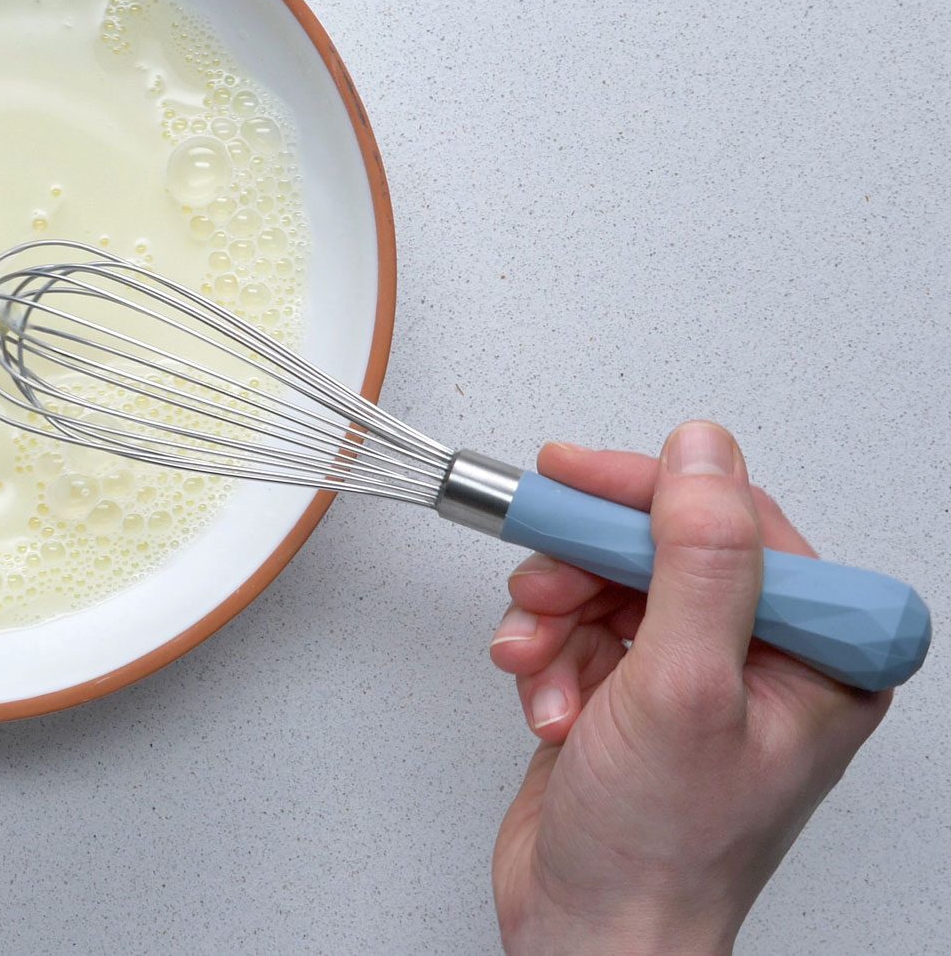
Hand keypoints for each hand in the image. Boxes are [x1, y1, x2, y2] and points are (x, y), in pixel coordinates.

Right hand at [487, 421, 890, 952]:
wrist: (592, 933)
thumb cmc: (662, 851)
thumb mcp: (684, 689)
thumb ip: (700, 561)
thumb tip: (701, 453)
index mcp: (822, 654)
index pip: (736, 521)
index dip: (646, 495)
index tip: (573, 478)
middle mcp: (768, 656)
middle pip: (658, 545)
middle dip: (583, 570)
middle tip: (538, 586)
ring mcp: (698, 673)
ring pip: (606, 581)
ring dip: (554, 619)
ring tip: (538, 669)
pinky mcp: (634, 689)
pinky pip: (577, 624)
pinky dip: (545, 656)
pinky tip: (546, 703)